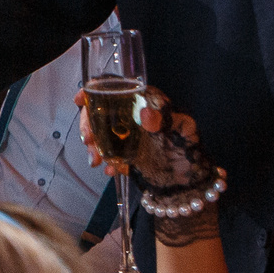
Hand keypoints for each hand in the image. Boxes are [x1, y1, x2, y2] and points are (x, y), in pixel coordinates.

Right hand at [77, 87, 212, 192]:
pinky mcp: (126, 153)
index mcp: (149, 103)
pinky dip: (106, 162)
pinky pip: (108, 153)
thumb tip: (145, 114)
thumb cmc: (192, 151)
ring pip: (101, 133)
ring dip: (93, 145)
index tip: (81, 99)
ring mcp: (129, 135)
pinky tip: (111, 170)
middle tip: (87, 139)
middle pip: (102, 111)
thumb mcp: (185, 132)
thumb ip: (167, 120)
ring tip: (96, 160)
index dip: (97, 91)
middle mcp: (135, 116)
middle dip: (88, 124)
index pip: (119, 89)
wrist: (190, 183)